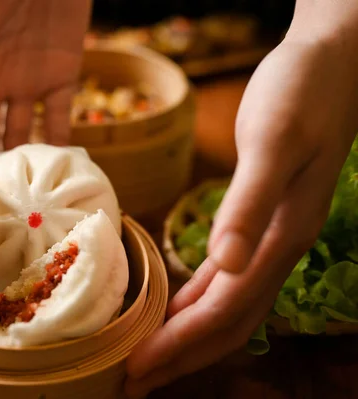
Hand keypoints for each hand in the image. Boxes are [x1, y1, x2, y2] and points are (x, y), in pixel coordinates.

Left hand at [124, 32, 357, 397]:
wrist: (329, 63)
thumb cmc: (300, 95)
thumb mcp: (274, 142)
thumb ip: (249, 202)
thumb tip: (225, 261)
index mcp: (278, 237)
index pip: (224, 310)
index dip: (181, 343)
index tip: (140, 370)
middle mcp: (276, 247)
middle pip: (227, 321)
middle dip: (182, 355)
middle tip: (136, 383)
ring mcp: (271, 236)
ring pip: (228, 304)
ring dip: (189, 334)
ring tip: (152, 357)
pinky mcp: (261, 219)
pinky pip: (228, 277)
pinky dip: (200, 300)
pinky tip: (179, 306)